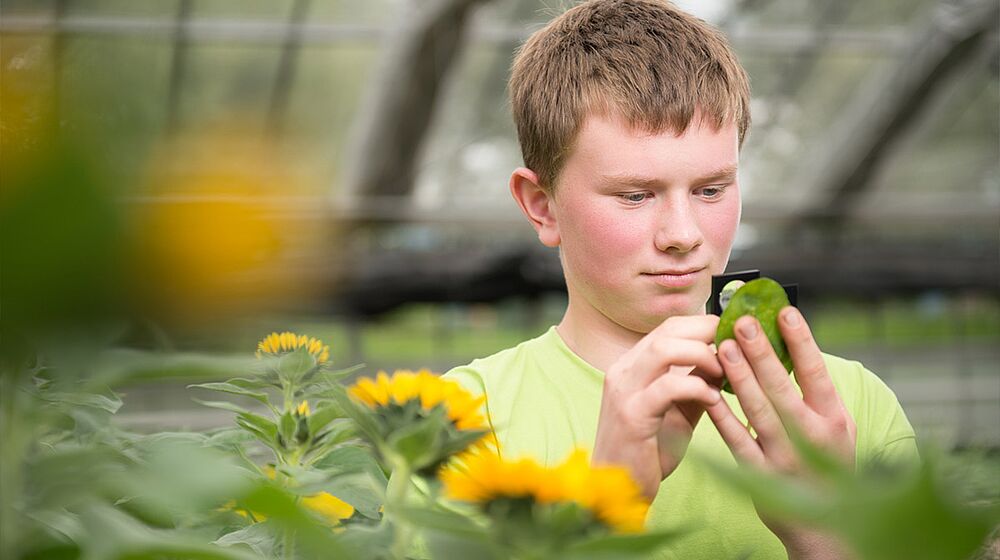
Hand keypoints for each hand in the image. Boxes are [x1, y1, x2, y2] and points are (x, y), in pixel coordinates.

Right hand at [592, 315, 723, 499]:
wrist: (621, 489)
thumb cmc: (649, 450)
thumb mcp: (678, 409)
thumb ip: (696, 382)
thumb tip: (727, 359)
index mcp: (633, 365)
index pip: (670, 327)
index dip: (705, 325)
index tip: (735, 337)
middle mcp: (624, 370)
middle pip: (669, 330)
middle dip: (709, 334)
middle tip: (738, 351)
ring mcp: (624, 390)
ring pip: (664, 349)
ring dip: (703, 356)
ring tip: (724, 374)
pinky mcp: (631, 415)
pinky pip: (667, 387)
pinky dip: (696, 388)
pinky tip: (714, 401)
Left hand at [705, 306, 856, 558]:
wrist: (825, 526)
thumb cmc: (827, 461)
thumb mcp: (834, 424)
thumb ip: (815, 390)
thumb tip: (790, 341)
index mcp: (834, 419)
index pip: (816, 372)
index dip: (801, 341)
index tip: (784, 311)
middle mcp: (813, 436)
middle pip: (782, 387)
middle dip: (761, 352)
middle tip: (740, 321)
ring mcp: (785, 457)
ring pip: (758, 410)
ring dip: (739, 377)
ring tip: (723, 346)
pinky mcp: (760, 476)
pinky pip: (737, 440)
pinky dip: (723, 415)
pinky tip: (708, 391)